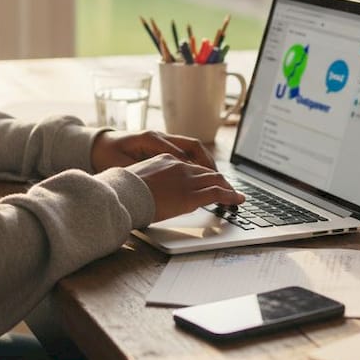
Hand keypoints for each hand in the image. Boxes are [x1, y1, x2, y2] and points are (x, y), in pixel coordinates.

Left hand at [91, 129, 215, 172]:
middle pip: (191, 145)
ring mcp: (162, 139)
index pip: (179, 151)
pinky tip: (201, 175)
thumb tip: (153, 183)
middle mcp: (160, 136)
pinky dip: (196, 162)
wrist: (99, 145)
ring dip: (205, 162)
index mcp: (149, 139)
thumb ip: (137, 172)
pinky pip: (185, 151)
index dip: (193, 167)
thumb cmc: (108, 154)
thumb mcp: (120, 165)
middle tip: (218, 179)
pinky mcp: (162, 145)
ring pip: (191, 147)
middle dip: (207, 162)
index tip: (205, 180)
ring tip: (215, 178)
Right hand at [128, 155, 244, 221]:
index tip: (207, 180)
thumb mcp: (136, 177)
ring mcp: (186, 180)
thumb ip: (150, 179)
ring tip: (236, 195)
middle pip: (207, 171)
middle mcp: (179, 165)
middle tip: (228, 189)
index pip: (190, 165)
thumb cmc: (122, 189)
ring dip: (228, 188)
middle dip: (219, 180)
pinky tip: (238, 200)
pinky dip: (230, 196)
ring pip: (215, 180)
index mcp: (165, 158)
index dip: (202, 174)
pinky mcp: (191, 196)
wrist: (121, 193)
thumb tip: (150, 189)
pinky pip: (217, 193)